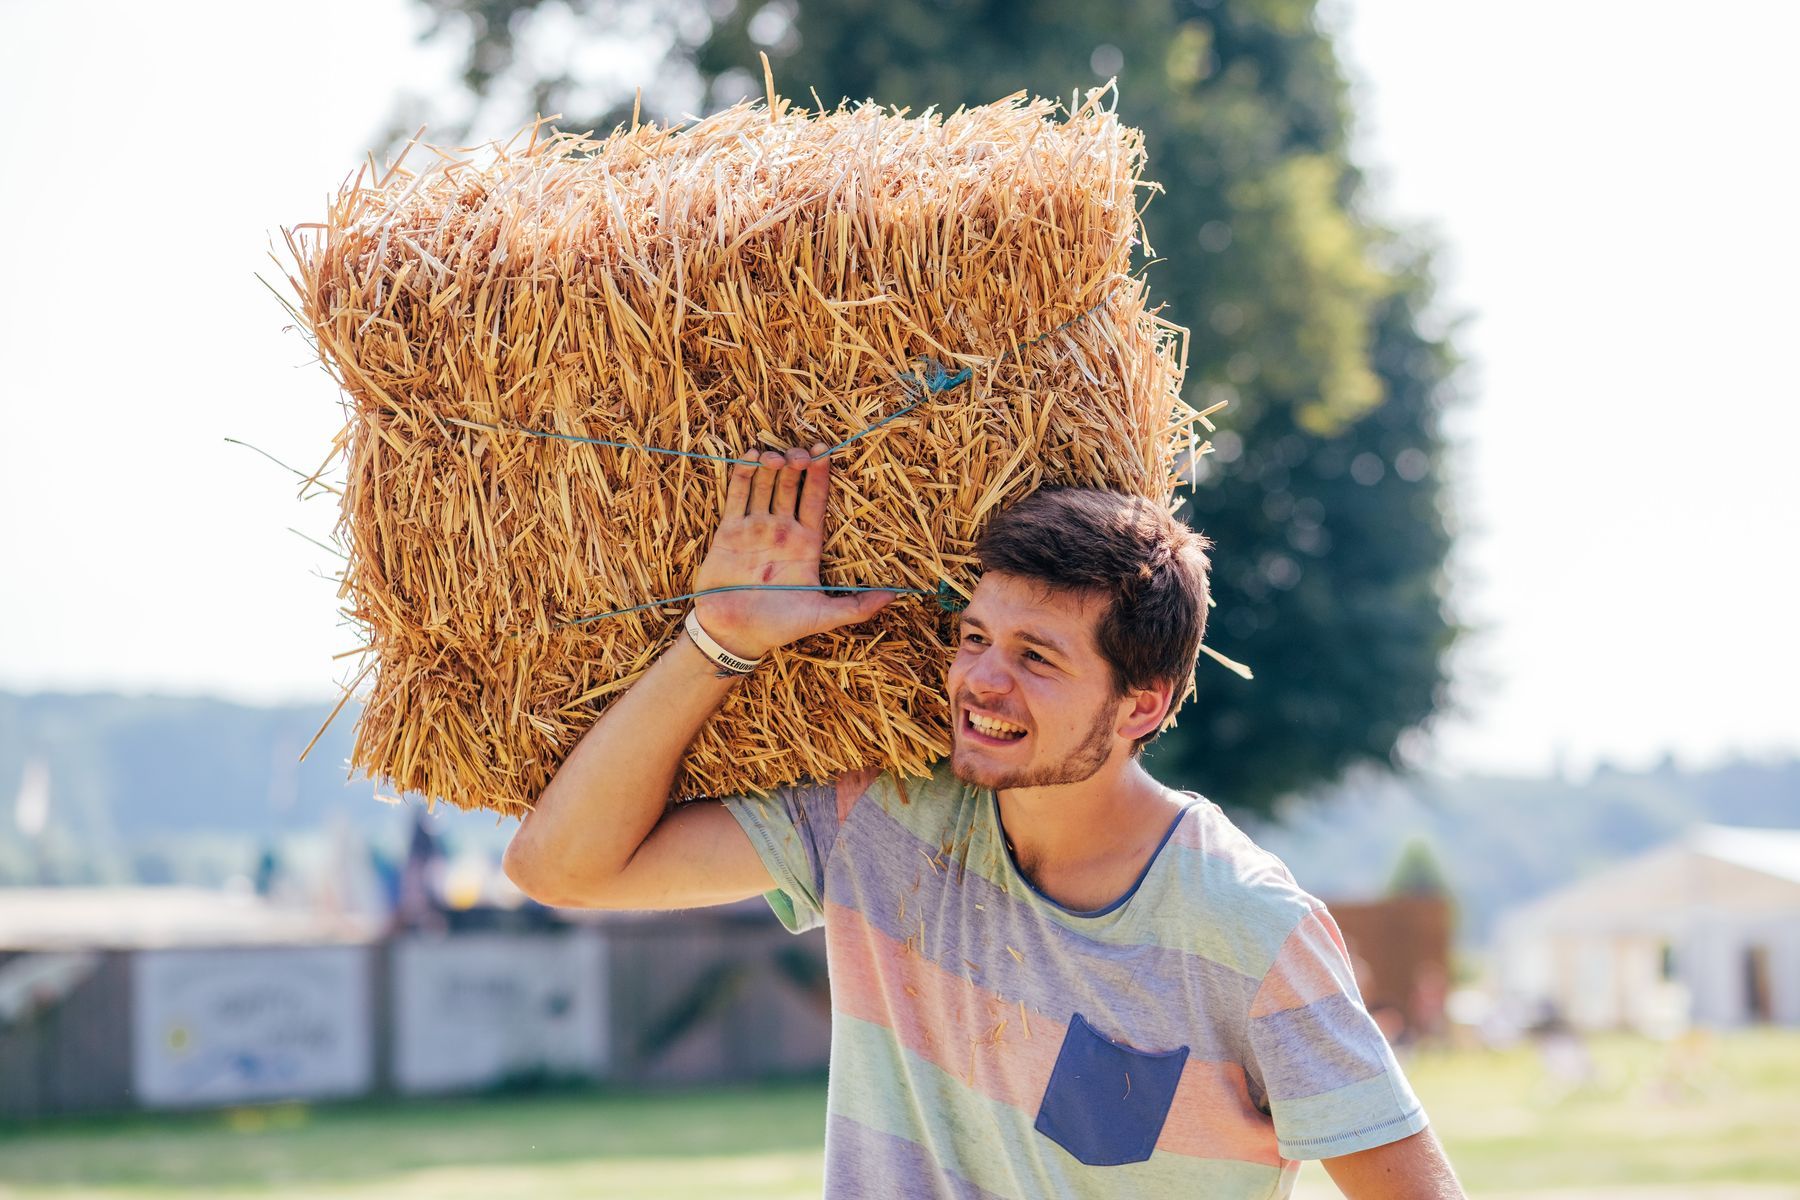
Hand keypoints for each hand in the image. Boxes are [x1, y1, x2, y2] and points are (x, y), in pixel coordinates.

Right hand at [690, 443, 894, 658]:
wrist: (734, 635)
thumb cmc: (779, 627)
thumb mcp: (823, 616)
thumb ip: (858, 606)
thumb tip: (896, 595)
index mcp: (807, 543)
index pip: (816, 499)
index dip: (821, 473)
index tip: (825, 450)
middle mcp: (782, 530)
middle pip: (792, 484)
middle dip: (796, 463)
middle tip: (799, 453)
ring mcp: (755, 527)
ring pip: (766, 484)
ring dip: (771, 464)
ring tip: (775, 456)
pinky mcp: (729, 530)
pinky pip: (738, 495)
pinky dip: (743, 474)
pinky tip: (750, 456)